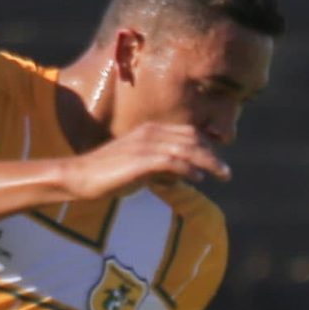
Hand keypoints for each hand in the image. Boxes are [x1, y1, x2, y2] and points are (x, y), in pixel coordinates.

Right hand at [63, 123, 229, 201]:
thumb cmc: (110, 174)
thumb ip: (162, 168)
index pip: (188, 133)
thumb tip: (184, 176)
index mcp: (151, 130)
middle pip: (192, 139)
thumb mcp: (141, 167)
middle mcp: (150, 133)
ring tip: (222, 176)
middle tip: (226, 173)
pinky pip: (172, 161)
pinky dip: (188, 169)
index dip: (207, 146)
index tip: (218, 162)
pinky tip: (197, 178)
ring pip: (187, 149)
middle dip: (213, 155)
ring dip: (209, 163)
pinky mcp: (140, 160)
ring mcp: (145, 145)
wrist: (82, 176)